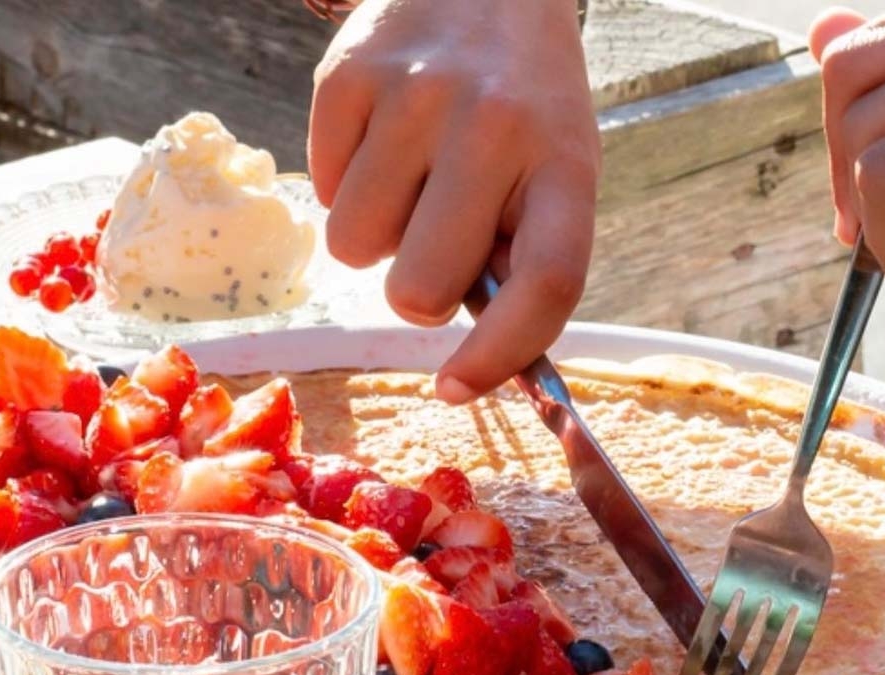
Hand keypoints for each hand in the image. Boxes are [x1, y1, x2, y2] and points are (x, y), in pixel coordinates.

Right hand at [308, 0, 599, 401]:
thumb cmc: (524, 99)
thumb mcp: (555, 165)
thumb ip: (523, 252)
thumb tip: (471, 351)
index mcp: (564, 162)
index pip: (545, 284)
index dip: (500, 356)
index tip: (456, 389)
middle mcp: (492, 125)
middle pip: (421, 290)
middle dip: (418, 290)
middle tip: (433, 239)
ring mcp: (413, 97)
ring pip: (353, 249)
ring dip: (376, 235)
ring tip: (411, 175)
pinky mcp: (345, 76)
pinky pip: (320, 191)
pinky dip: (345, 184)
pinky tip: (383, 139)